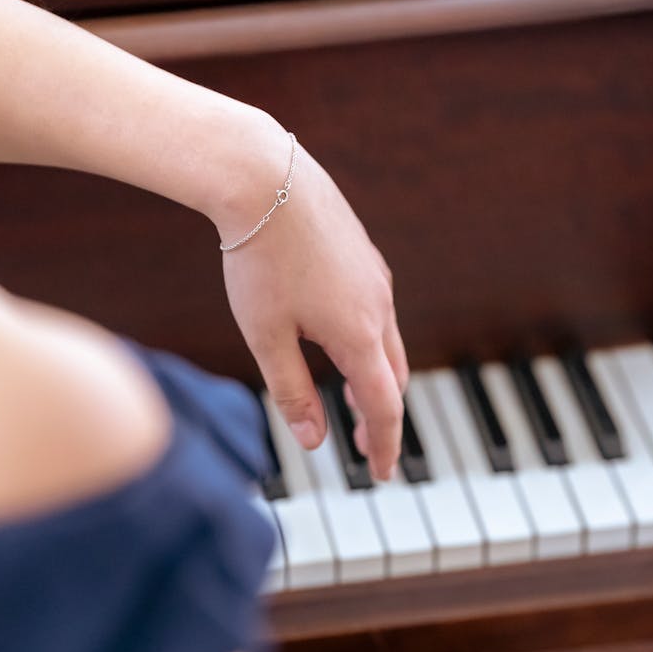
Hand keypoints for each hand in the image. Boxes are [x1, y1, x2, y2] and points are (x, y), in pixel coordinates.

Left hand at [218, 118, 407, 479]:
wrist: (265, 177)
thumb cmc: (260, 259)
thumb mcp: (266, 336)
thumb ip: (293, 392)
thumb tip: (314, 440)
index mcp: (359, 336)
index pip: (383, 407)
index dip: (385, 446)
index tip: (384, 475)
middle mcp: (379, 308)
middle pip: (393, 379)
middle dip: (382, 418)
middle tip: (367, 449)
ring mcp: (375, 280)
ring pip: (388, 345)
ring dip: (375, 380)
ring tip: (352, 402)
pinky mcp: (364, 258)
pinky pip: (378, 314)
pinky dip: (369, 345)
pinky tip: (340, 341)